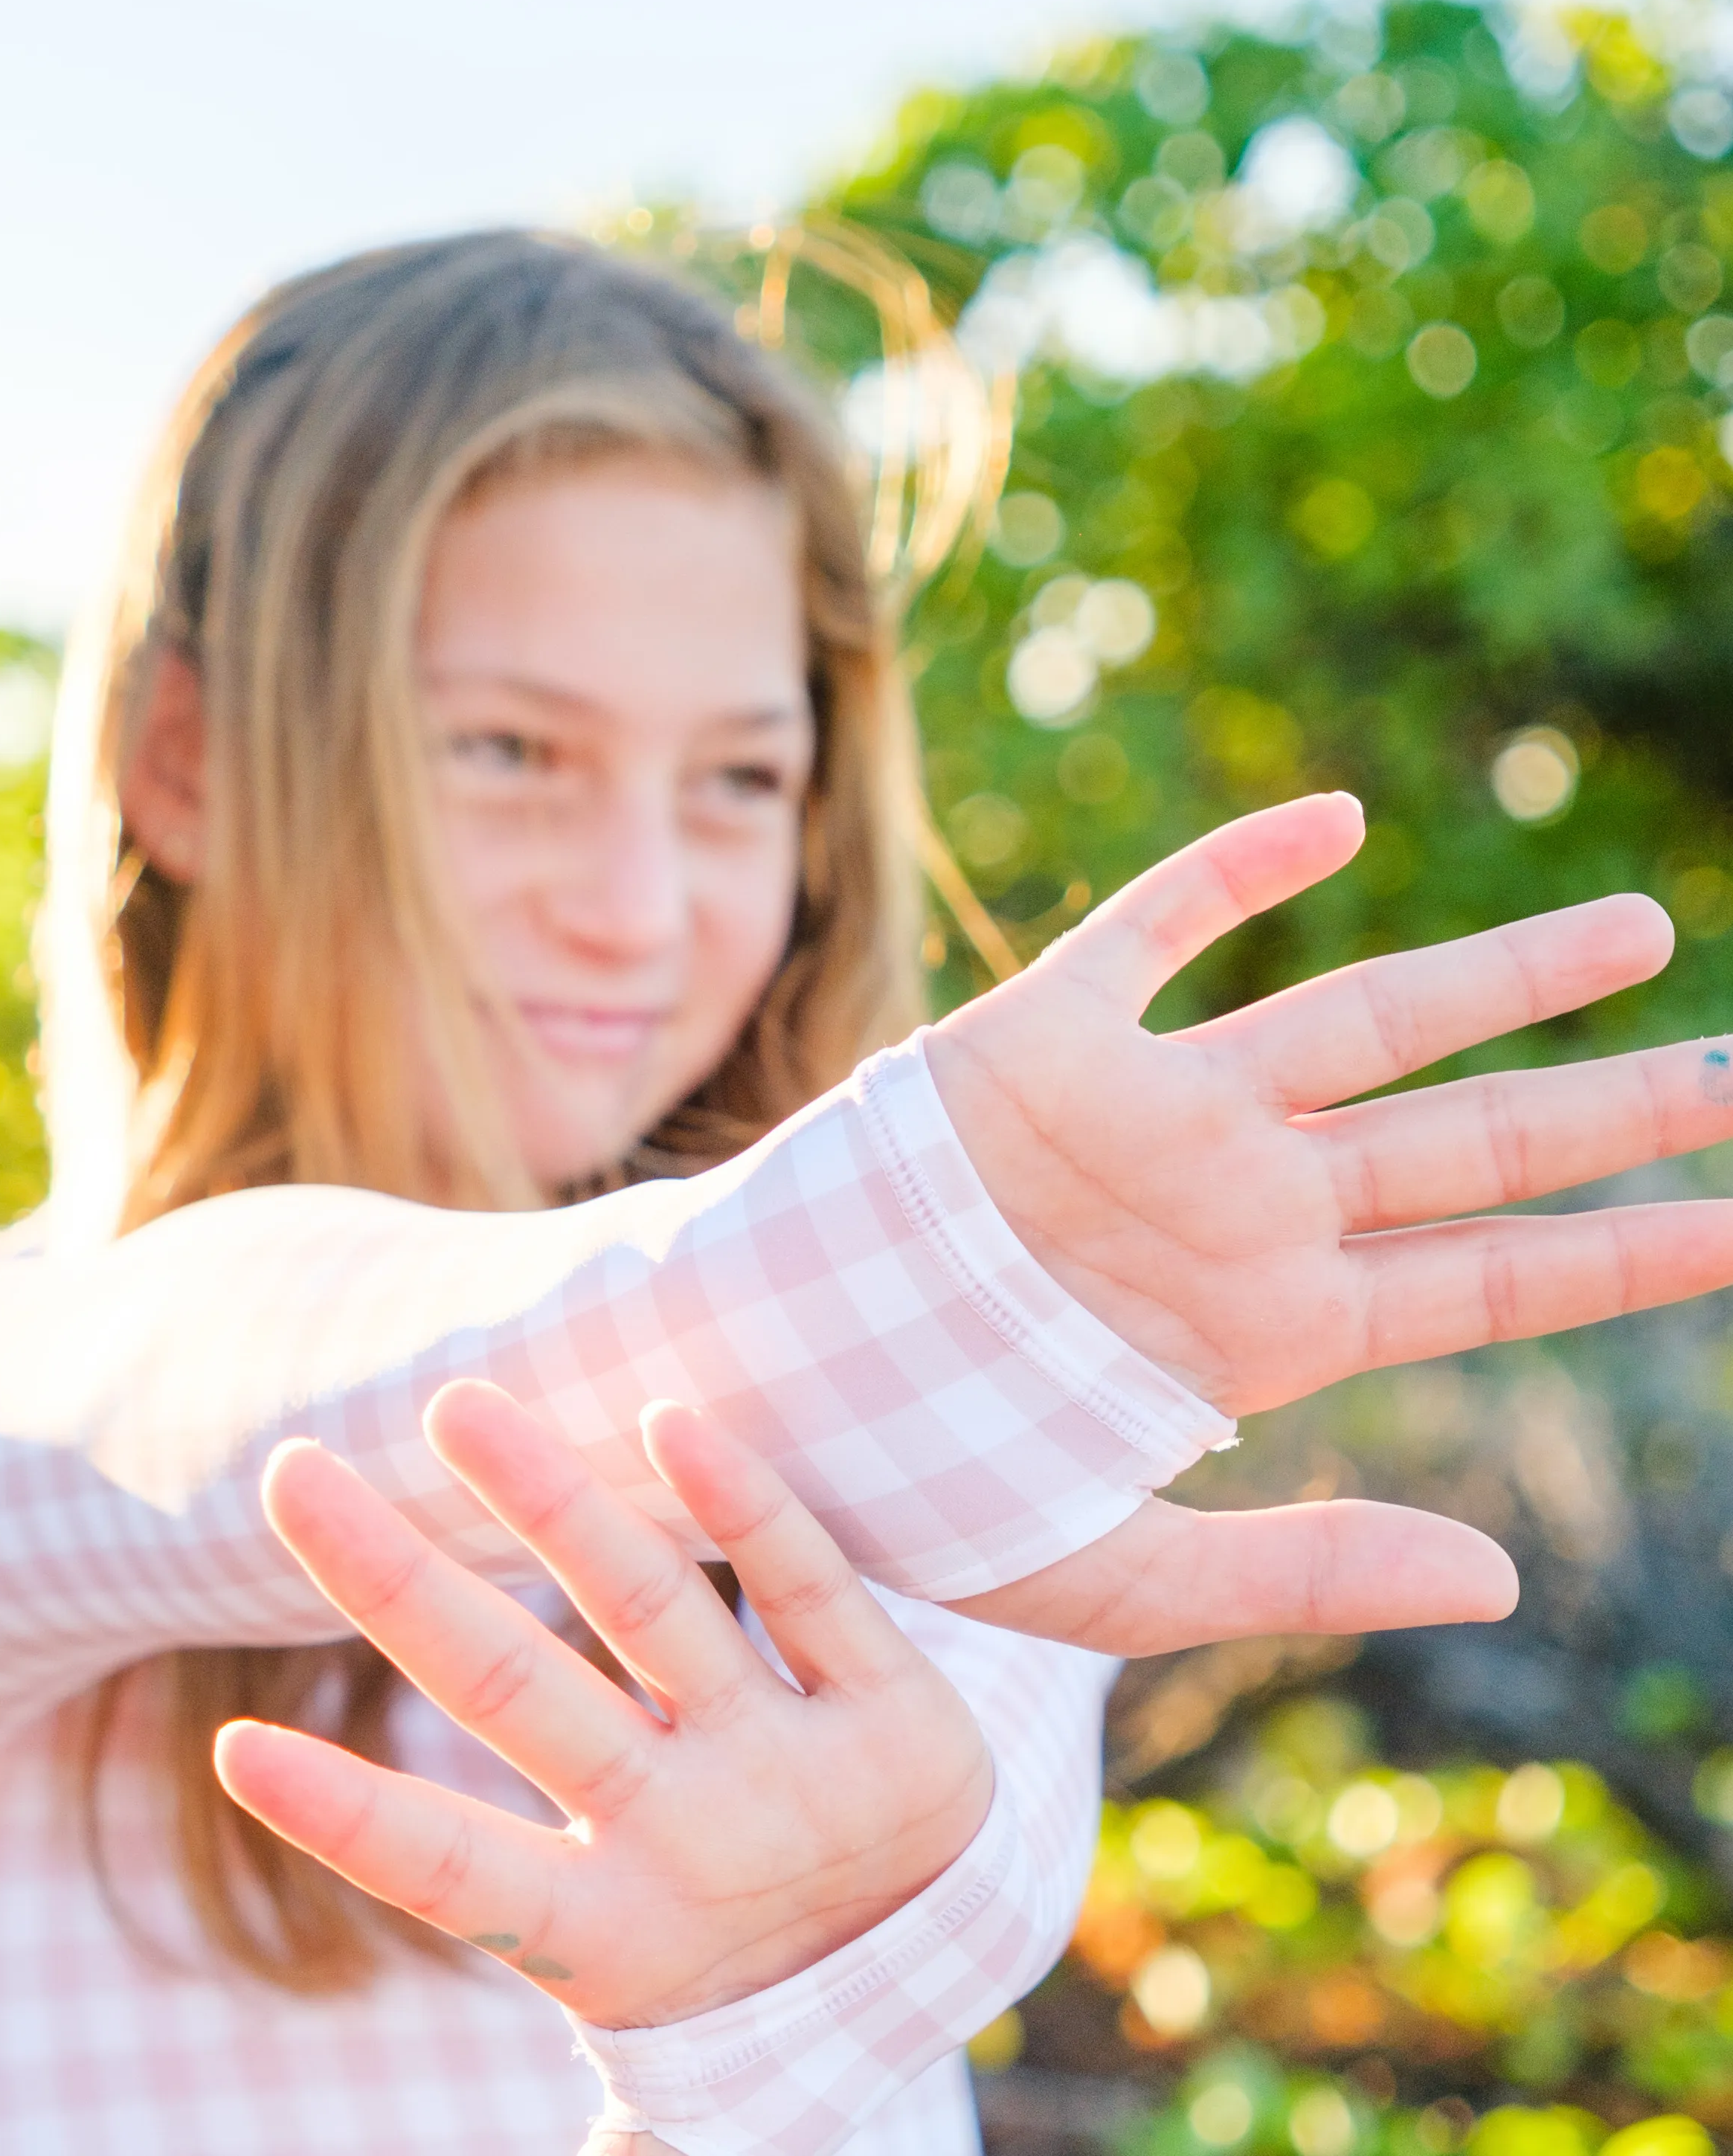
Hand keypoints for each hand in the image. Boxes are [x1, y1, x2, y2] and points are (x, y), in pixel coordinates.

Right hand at [211, 1378, 993, 2038]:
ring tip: (455, 1406)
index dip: (346, 1818)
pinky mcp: (900, 1717)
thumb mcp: (634, 1958)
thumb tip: (471, 2088)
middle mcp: (691, 1840)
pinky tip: (665, 1419)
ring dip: (545, 1500)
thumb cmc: (742, 1939)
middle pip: (519, 1693)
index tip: (232, 1748)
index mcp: (608, 1929)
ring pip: (654, 1611)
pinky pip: (809, 1591)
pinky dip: (739, 1503)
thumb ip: (524, 1933)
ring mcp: (795, 1772)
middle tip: (291, 1473)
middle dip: (397, 1585)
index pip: (451, 1870)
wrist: (954, 1941)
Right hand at [926, 791, 1732, 1654]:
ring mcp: (1154, 1118)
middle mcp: (1239, 1208)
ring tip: (1643, 932)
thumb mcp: (1111, 1577)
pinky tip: (1337, 820)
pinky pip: (1156, 928)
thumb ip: (1298, 1571)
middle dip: (1616, 1112)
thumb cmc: (915, 1484)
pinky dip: (1237, 870)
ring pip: (1358, 1024)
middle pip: (1467, 1145)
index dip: (1629, 1254)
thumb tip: (1501, 1583)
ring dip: (1496, 977)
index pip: (1489, 1282)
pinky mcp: (1047, 1038)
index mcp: (1267, 1329)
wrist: (760, 1377)